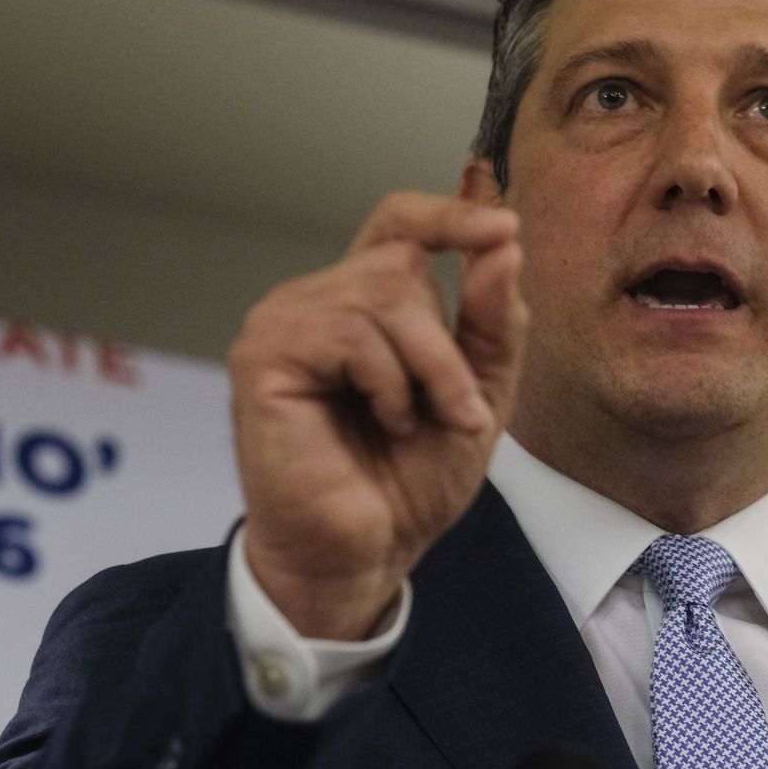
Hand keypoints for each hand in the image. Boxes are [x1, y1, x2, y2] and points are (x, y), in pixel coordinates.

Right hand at [229, 192, 526, 639]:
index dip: (448, 215)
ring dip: (429, 368)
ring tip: (421, 424)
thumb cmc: (408, 481)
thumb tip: (504, 244)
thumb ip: (492, 321)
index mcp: (362, 304)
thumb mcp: (478, 393)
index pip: (399, 224)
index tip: (504, 228)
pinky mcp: (263, 354)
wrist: (366, 553)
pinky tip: (385, 423)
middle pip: (401, 263)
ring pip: (383, 294)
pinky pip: (350, 332)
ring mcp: (283, 322)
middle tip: (460, 409)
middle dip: (448, 343)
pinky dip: (389, 383)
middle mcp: (316, 301)